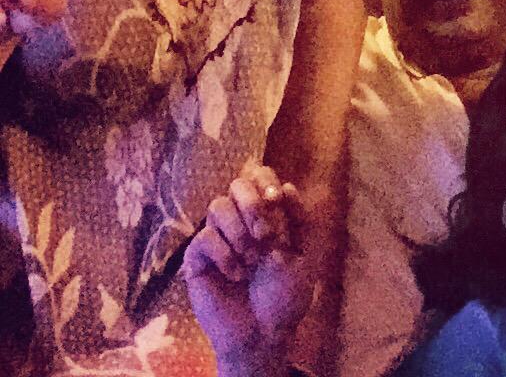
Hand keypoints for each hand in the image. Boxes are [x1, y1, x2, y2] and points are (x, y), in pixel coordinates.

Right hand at [184, 165, 311, 376]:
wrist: (264, 333)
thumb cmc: (284, 295)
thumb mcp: (304, 255)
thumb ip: (300, 221)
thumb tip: (287, 186)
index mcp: (265, 214)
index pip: (258, 176)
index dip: (264, 179)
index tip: (275, 199)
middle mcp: (240, 220)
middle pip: (236, 184)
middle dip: (252, 203)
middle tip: (265, 234)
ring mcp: (217, 237)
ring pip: (217, 205)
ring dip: (239, 229)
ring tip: (252, 258)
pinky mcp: (197, 258)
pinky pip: (203, 237)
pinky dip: (224, 253)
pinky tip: (236, 273)